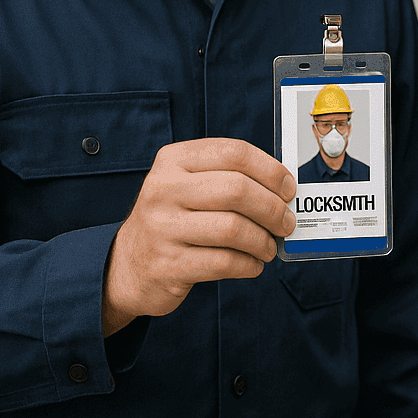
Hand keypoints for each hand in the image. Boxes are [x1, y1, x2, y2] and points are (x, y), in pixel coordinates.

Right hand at [102, 138, 296, 335]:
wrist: (129, 265)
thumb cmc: (174, 219)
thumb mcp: (189, 185)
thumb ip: (230, 178)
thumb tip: (285, 189)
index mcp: (174, 160)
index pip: (235, 153)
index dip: (271, 170)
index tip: (288, 189)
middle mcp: (163, 189)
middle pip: (237, 190)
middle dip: (273, 208)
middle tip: (286, 223)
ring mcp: (162, 228)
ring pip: (233, 228)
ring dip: (262, 241)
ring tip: (268, 247)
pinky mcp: (167, 265)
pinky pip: (223, 262)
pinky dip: (248, 265)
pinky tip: (252, 265)